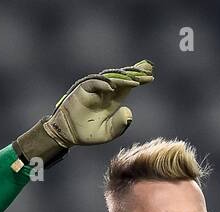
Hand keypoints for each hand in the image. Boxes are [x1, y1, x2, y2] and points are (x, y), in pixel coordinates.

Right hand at [13, 61, 154, 170]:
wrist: (69, 135)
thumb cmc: (88, 134)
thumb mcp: (108, 133)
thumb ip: (119, 125)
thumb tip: (129, 112)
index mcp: (113, 101)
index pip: (128, 87)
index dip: (139, 81)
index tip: (151, 77)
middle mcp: (105, 92)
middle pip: (121, 78)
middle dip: (134, 73)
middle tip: (148, 68)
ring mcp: (94, 90)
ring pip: (110, 79)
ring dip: (122, 78)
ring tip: (136, 79)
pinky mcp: (82, 90)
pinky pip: (94, 83)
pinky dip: (103, 84)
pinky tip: (113, 86)